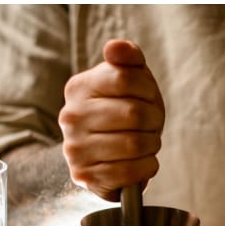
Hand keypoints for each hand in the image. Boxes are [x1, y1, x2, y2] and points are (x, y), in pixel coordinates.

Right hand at [58, 39, 164, 200]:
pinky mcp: (85, 176)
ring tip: (146, 143)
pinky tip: (143, 162)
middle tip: (151, 125)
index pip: (125, 79)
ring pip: (134, 144)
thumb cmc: (123, 111)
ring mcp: (75, 149)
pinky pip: (130, 172)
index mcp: (79, 88)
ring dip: (152, 145)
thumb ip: (128, 58)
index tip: (149, 98)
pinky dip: (147, 167)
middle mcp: (70, 117)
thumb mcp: (129, 80)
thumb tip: (114, 48)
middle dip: (154, 120)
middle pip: (133, 114)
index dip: (148, 90)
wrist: (103, 157)